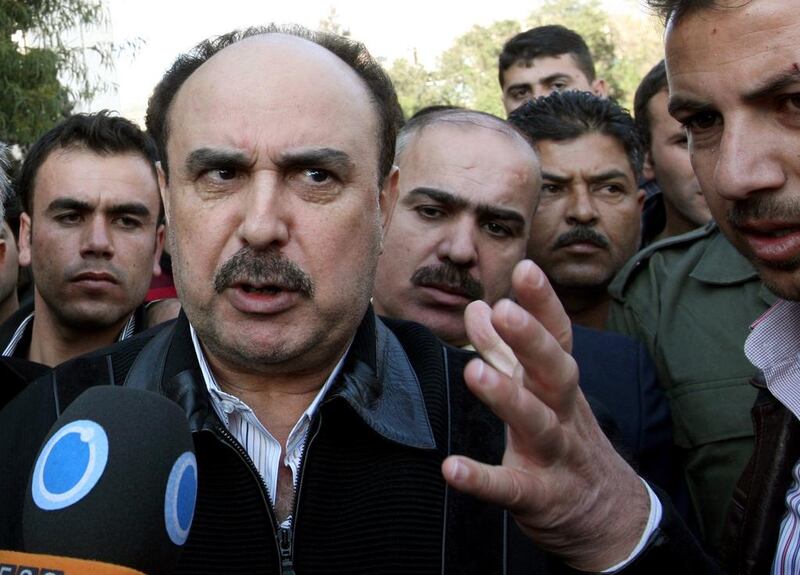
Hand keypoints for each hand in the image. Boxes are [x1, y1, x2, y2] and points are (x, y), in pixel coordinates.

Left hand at [442, 259, 649, 570]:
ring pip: (537, 424)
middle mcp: (563, 414)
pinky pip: (512, 487)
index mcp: (559, 385)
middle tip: (506, 308)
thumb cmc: (566, 439)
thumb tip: (478, 308)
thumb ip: (505, 351)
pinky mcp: (541, 496)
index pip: (557, 337)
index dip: (543, 304)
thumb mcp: (539, 392)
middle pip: (555, 371)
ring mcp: (556, 455)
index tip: (526, 267)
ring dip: (508, 397)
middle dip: (532, 340)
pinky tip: (452, 468)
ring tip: (475, 371)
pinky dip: (482, 478)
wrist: (610, 517)